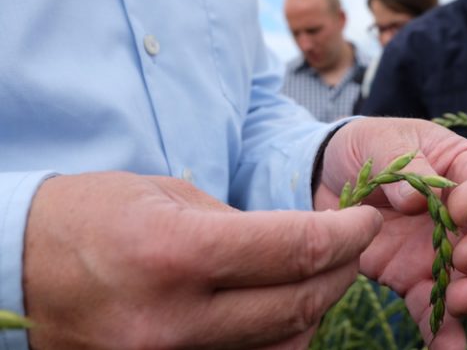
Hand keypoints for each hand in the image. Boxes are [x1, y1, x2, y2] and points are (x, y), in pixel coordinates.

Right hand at [24, 172, 382, 348]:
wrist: (18, 268)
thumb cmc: (92, 217)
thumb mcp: (167, 197)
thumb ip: (241, 226)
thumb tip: (304, 244)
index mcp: (175, 252)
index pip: (294, 249)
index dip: (345, 234)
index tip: (365, 221)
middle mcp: (174, 318)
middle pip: (299, 303)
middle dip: (342, 269)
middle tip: (353, 245)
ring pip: (284, 344)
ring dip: (315, 308)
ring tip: (319, 274)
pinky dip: (279, 338)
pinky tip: (282, 310)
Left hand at [315, 118, 466, 348]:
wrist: (328, 176)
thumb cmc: (367, 146)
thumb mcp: (382, 140)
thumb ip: (405, 165)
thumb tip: (419, 200)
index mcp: (463, 171)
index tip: (458, 209)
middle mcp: (464, 218)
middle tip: (466, 258)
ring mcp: (443, 254)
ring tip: (457, 301)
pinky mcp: (415, 281)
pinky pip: (437, 313)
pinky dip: (445, 336)